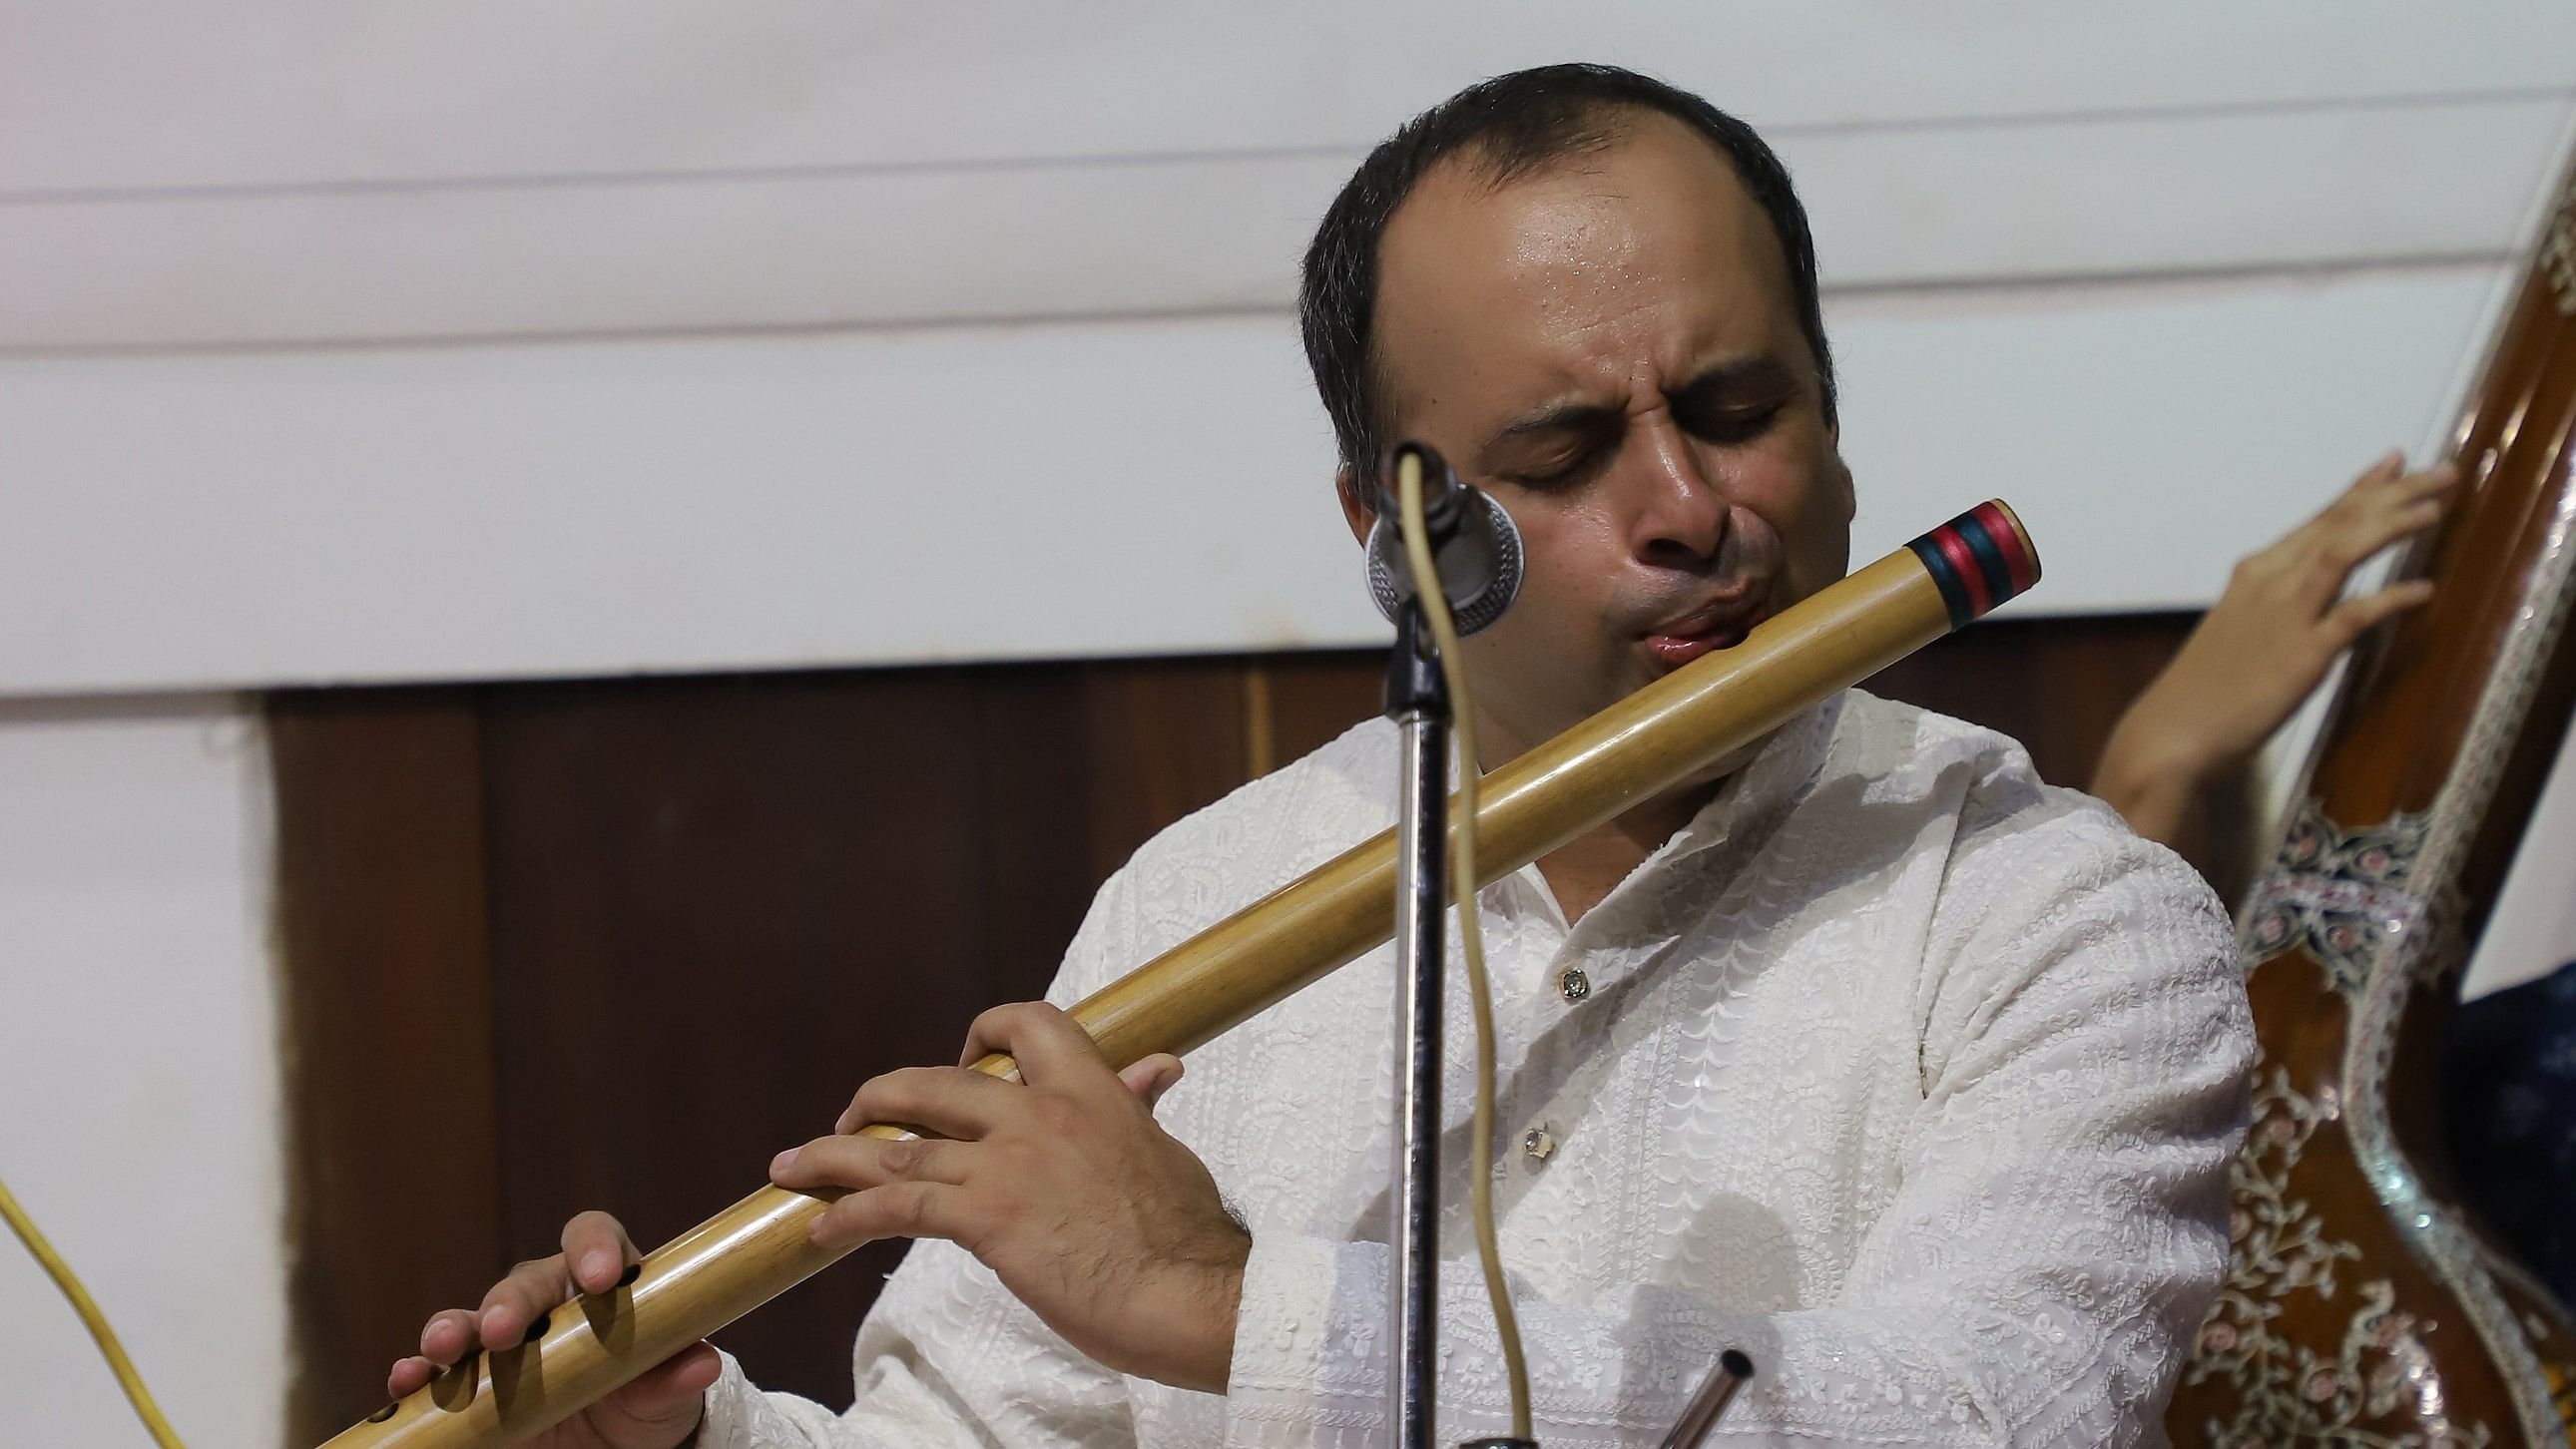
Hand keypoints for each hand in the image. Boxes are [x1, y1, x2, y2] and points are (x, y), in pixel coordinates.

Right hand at [386, 1212, 716, 1448]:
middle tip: (504, 1331)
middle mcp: (546, 1301)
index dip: (595, 1246)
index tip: (601, 1278)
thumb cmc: (646, 1401)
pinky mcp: (468, 1383)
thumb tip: (701, 1362)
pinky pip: (434, 1372)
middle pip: (523, 1283)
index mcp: (602, 1282)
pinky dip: (416, 1373)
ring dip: (452, 1329)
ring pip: (470, 1319)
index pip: (594, 1237)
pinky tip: (406, 1380)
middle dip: (511, 1302)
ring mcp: (502, 1340)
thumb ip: (675, 1375)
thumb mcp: (666, 1393)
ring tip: (440, 1348)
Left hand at [769, 1002, 1246, 1392]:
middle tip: (856, 1116)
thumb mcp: (1163, 1152)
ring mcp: (1009, 1164)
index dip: (981, 1033)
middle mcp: (1041, 1114)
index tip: (960, 1055)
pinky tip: (819, 1227)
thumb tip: (1155, 1068)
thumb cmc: (1189, 1236)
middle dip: (881, 1097)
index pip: (1026, 1025)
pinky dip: (849, 1213)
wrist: (1194, 1293)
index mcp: (1092, 1090)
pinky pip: (897, 1205)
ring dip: (834, 1154)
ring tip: (793, 1165)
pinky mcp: (988, 1218)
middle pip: (934, 1081)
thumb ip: (1137, 1107)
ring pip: (899, 1143)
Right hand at [2095, 451, 2454, 847]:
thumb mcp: (2237, 629)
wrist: (2173, 731)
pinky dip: (2389, 599)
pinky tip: (2422, 590)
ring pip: (2343, 552)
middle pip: (2339, 525)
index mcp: (2255, 573)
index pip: (2318, 521)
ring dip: (2391, 525)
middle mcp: (2271, 582)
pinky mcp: (2301, 654)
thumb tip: (2312, 597)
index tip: (2394, 463)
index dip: (2361, 489)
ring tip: (2435, 507)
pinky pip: (2352, 616)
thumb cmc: (2203, 689)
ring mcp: (2286, 615)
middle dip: (2393, 493)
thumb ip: (2275, 605)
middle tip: (2441, 472)